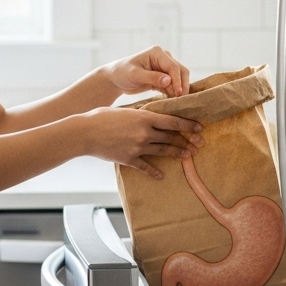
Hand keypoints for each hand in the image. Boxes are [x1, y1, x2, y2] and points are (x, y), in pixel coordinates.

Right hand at [77, 107, 203, 179]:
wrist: (85, 132)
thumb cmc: (102, 117)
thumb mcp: (125, 110)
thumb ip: (140, 114)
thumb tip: (152, 115)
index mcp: (144, 117)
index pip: (172, 122)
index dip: (188, 125)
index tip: (199, 128)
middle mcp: (144, 133)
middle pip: (171, 137)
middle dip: (187, 141)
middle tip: (199, 144)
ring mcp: (138, 147)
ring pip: (163, 151)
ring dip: (177, 153)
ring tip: (188, 155)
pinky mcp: (129, 159)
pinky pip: (146, 167)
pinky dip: (154, 172)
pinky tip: (161, 175)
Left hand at [101, 46, 190, 98]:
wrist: (115, 79)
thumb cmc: (122, 73)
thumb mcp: (135, 75)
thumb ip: (152, 77)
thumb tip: (168, 80)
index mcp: (157, 53)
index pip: (173, 67)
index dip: (177, 80)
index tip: (178, 94)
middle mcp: (164, 58)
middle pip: (181, 71)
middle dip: (182, 85)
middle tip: (181, 100)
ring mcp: (164, 67)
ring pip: (179, 78)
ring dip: (179, 90)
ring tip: (176, 102)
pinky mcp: (163, 77)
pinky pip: (173, 85)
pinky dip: (173, 92)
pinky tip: (171, 101)